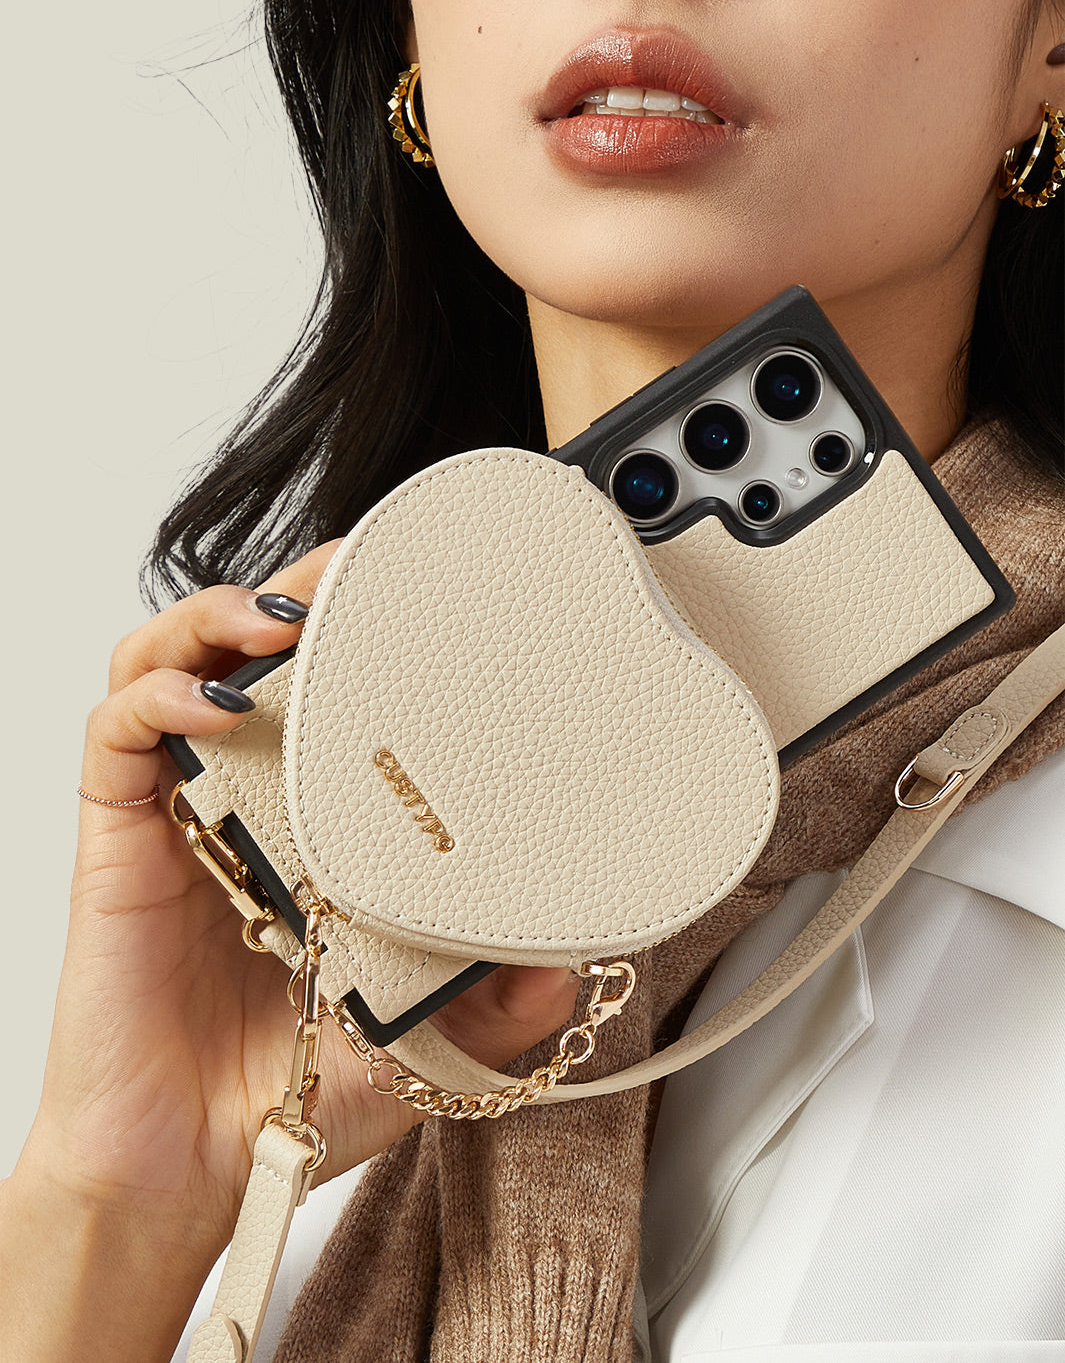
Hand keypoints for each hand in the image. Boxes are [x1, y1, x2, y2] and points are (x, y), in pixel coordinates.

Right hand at [2, 540, 577, 1361]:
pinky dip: (158, 695)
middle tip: (354, 568)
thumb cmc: (296, 1089)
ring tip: (282, 616)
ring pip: (171, 662)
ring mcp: (180, 809)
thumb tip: (569, 962)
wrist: (198, 1163)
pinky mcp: (120, 837)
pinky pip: (116, 733)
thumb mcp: (426, 1037)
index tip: (422, 590)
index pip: (334, 693)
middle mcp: (246, 798)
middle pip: (251, 650)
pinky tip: (216, 702)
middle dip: (298, 590)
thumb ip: (496, 1003)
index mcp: (317, 825)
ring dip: (220, 616)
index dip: (366, 629)